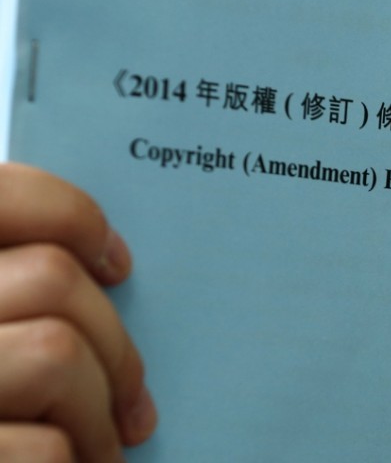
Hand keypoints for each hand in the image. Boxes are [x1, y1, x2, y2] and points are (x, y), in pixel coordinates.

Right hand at [0, 163, 155, 461]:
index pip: (1, 195)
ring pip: (57, 354)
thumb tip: (104, 272)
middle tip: (135, 400)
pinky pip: (46, 447)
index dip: (71, 215)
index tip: (117, 263)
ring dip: (101, 410)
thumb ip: (11, 298)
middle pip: (50, 280)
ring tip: (108, 446)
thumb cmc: (1, 409)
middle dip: (114, 345)